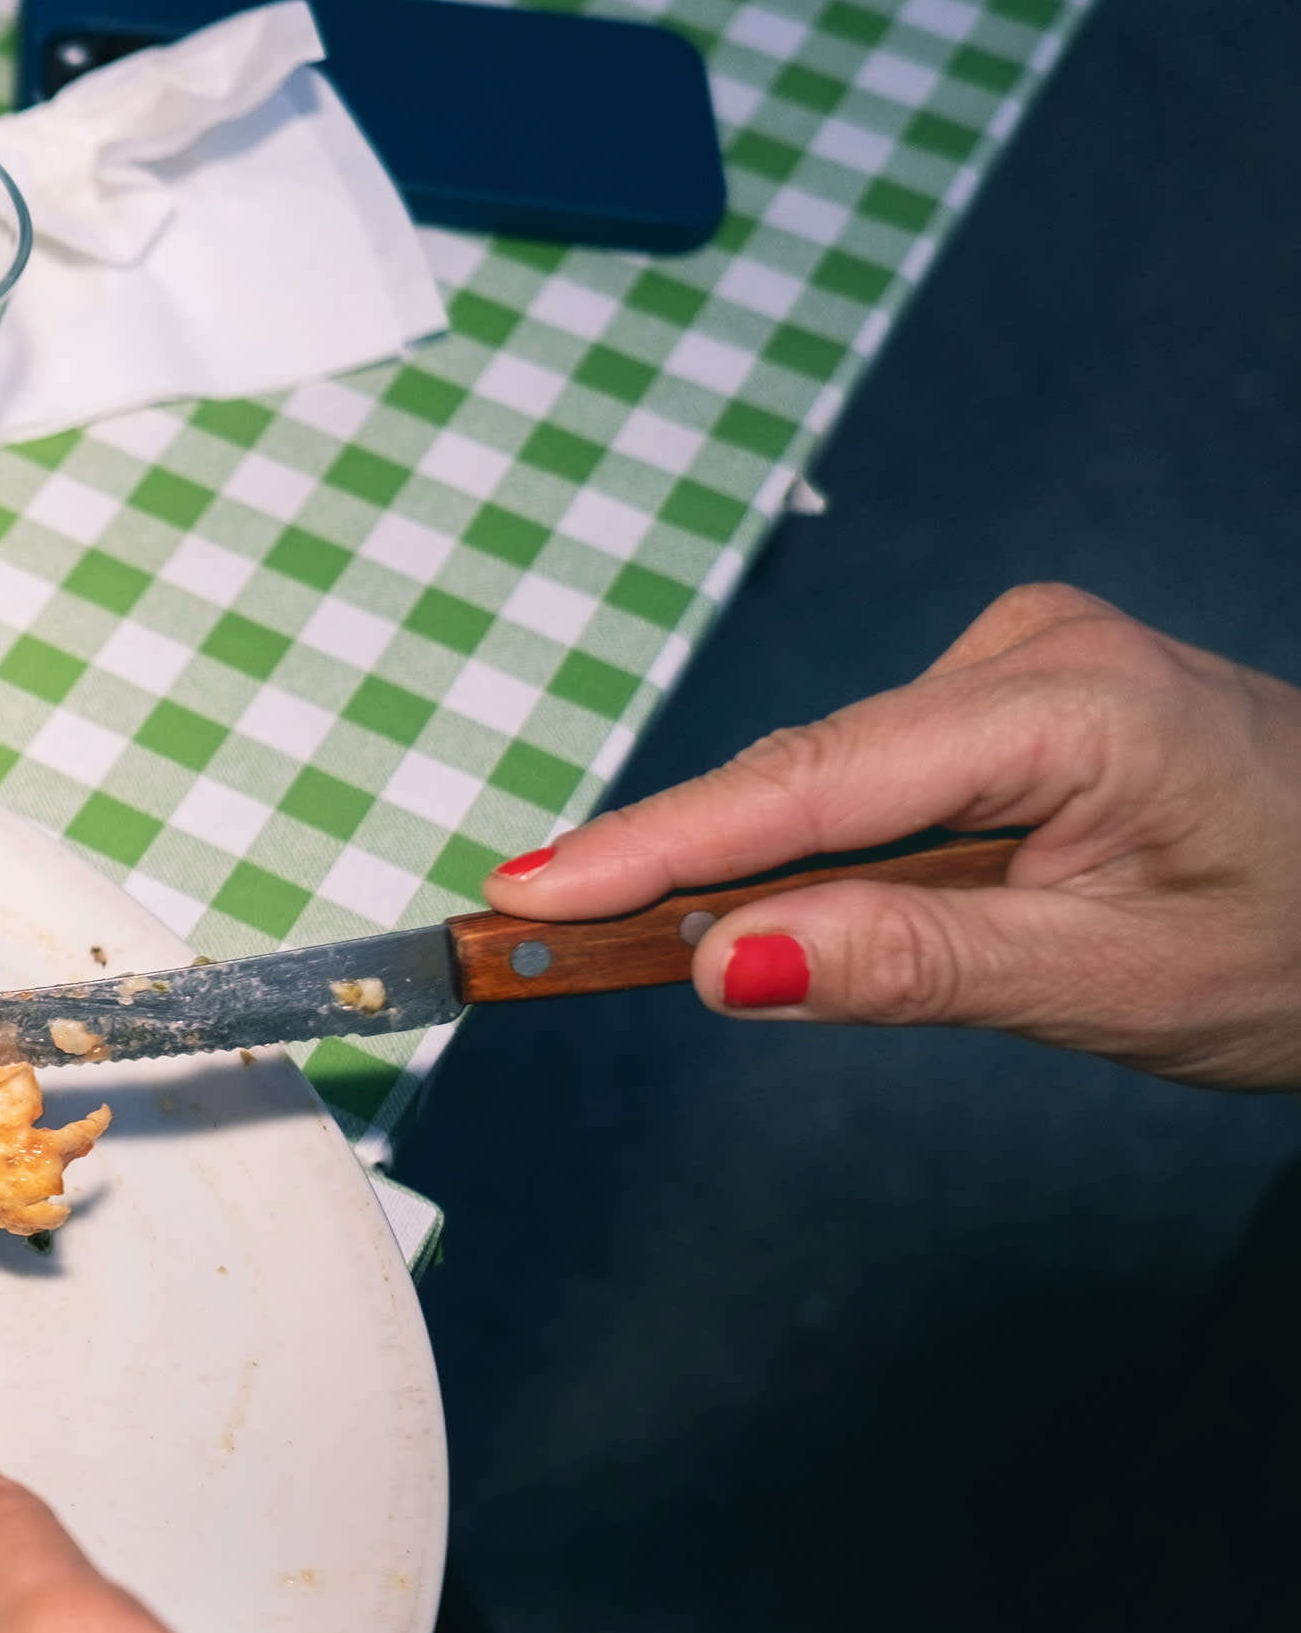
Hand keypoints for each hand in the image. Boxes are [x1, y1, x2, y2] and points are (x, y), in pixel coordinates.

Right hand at [485, 584, 1300, 1089]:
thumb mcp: (1114, 983)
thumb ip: (910, 962)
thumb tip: (723, 961)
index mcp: (1071, 704)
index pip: (810, 786)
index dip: (651, 847)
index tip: (520, 894)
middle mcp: (1036, 649)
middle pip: (800, 773)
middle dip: (664, 861)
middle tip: (518, 937)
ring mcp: (1026, 658)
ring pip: (829, 776)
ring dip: (748, 862)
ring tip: (634, 941)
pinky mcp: (1019, 689)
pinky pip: (871, 771)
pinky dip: (811, 841)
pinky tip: (781, 904)